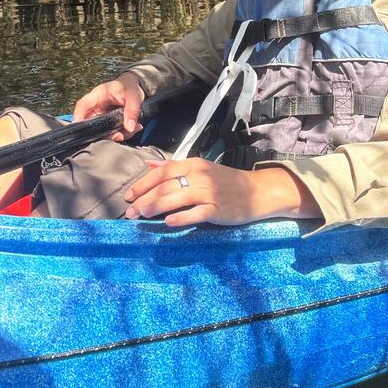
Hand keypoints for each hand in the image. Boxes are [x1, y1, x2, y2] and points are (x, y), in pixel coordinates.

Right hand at [72, 72, 145, 140]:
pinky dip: (123, 133)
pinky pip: (111, 132)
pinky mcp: (108, 122)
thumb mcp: (133, 96)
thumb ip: (132, 111)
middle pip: (91, 123)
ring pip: (102, 131)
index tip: (79, 127)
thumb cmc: (130, 87)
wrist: (134, 86)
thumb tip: (130, 127)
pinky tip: (133, 128)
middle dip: (105, 134)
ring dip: (117, 134)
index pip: (83, 105)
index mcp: (98, 95)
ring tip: (132, 129)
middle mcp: (96, 107)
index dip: (78, 116)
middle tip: (119, 136)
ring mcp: (101, 115)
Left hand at [123, 158, 319, 227]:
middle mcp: (199, 176)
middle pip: (165, 186)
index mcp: (193, 164)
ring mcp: (209, 192)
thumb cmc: (227, 181)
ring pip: (176, 198)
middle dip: (144, 199)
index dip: (143, 184)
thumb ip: (174, 167)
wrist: (258, 191)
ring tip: (141, 216)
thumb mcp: (201, 169)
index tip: (129, 195)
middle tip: (129, 211)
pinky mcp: (218, 209)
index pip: (162, 172)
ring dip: (155, 207)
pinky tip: (168, 223)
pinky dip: (181, 217)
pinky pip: (196, 213)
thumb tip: (148, 164)